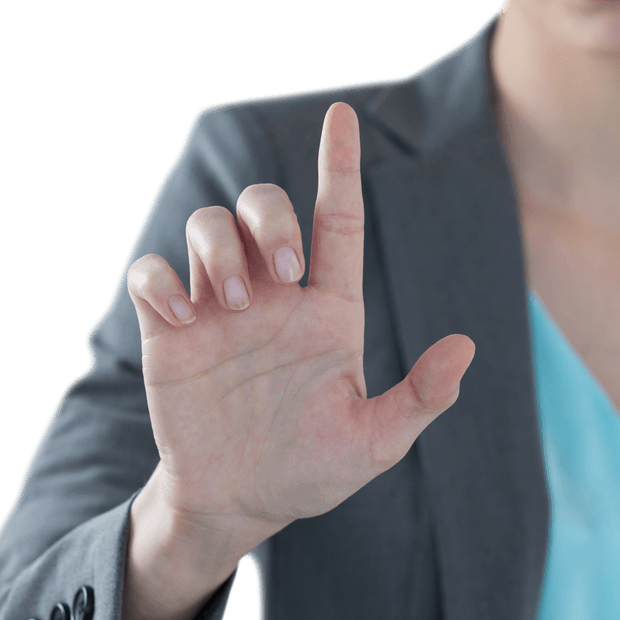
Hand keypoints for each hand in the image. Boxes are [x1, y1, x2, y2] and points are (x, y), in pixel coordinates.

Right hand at [126, 102, 475, 560]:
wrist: (242, 502)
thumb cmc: (314, 468)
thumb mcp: (375, 443)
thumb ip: (421, 398)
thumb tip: (467, 346)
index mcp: (328, 310)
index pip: (338, 221)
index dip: (340, 167)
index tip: (342, 117)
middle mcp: (274, 296)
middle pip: (264, 206)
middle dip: (270, 217)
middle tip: (280, 273)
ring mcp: (220, 310)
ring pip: (208, 225)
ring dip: (217, 247)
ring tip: (229, 305)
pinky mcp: (171, 332)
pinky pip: (152, 274)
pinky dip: (160, 280)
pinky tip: (181, 320)